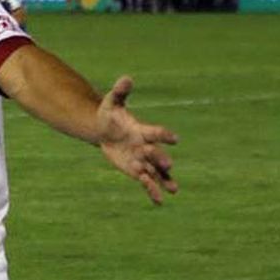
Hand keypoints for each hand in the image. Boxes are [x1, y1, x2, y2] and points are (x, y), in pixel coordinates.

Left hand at [95, 76, 178, 203]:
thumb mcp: (112, 103)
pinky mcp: (137, 171)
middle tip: (168, 164)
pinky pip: (147, 182)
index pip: (156, 132)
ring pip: (156, 171)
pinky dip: (153, 191)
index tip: (175, 138)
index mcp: (142, 131)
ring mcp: (143, 160)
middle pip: (156, 154)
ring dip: (165, 180)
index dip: (164, 135)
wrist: (104, 131)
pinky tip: (159, 202)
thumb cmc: (110, 115)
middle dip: (161, 158)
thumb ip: (120, 92)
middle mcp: (146, 147)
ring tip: (174, 190)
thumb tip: (126, 78)